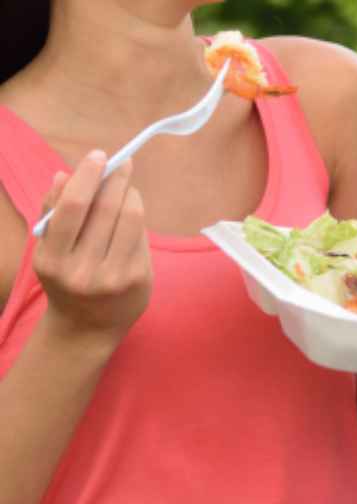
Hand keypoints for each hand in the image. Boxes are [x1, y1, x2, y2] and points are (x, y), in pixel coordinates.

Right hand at [33, 150, 151, 346]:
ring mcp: (115, 276)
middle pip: (107, 209)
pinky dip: (137, 219)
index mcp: (53, 259)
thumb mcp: (48, 250)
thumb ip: (53, 212)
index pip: (73, 207)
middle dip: (116, 179)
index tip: (99, 156)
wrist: (86, 327)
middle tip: (123, 164)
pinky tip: (131, 215)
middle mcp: (83, 270)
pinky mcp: (139, 279)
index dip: (88, 175)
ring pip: (130, 219)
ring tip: (127, 187)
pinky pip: (141, 236)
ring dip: (131, 195)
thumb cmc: (65, 278)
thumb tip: (64, 174)